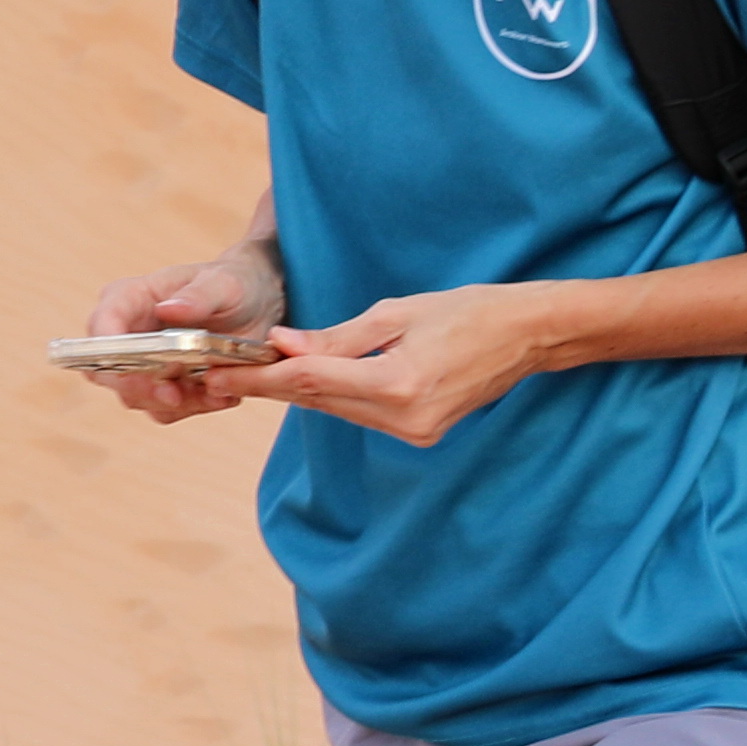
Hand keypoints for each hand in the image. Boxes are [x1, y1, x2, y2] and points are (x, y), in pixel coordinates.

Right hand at [79, 241, 284, 422]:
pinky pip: (166, 409)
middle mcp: (126, 334)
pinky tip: (222, 396)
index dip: (109, 352)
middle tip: (177, 395)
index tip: (136, 372)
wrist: (256, 305)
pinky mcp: (162, 385)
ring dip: (176, 403)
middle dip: (140, 388)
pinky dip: (193, 408)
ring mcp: (141, 364)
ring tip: (216, 392)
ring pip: (137, 397)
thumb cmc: (232, 285)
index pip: (101, 326)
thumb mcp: (224, 284)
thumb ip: (199, 296)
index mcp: (129, 299)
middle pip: (107, 372)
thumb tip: (168, 309)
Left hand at [245, 284, 570, 445]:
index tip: (216, 372)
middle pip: (318, 401)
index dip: (258, 377)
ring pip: (337, 410)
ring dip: (300, 390)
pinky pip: (362, 414)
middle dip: (271, 384)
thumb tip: (282, 345)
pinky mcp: (422, 434)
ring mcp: (416, 432)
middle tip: (222, 369)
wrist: (530, 337)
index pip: (309, 381)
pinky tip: (313, 379)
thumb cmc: (470, 311)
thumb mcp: (398, 312)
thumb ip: (337, 336)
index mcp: (399, 382)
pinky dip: (335, 396)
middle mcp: (405, 417)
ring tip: (258, 371)